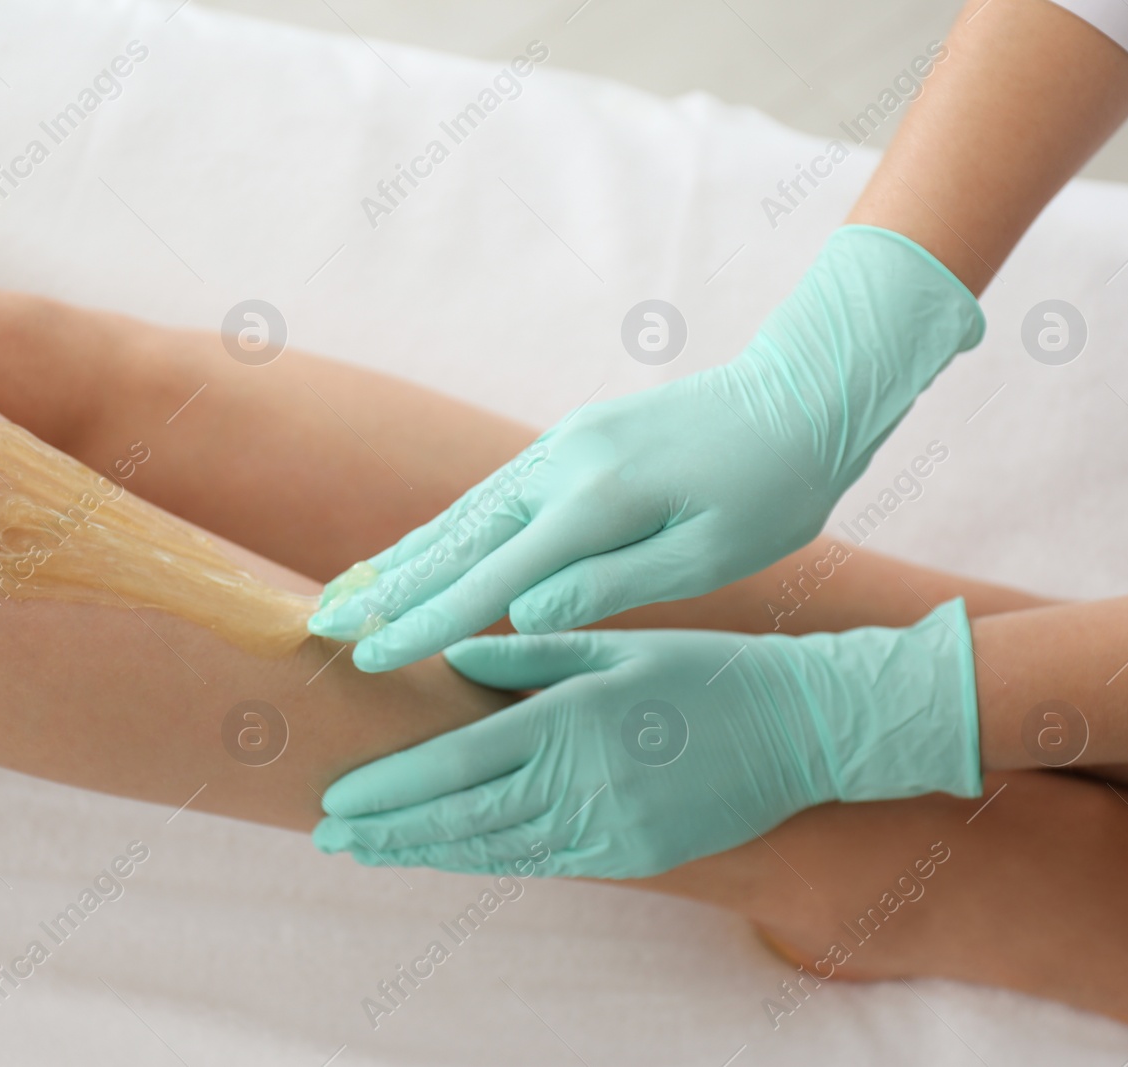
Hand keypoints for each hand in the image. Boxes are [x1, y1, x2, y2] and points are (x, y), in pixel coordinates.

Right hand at [307, 225, 982, 671]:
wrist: (803, 393)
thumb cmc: (775, 487)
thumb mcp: (713, 550)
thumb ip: (615, 582)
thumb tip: (525, 613)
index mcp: (601, 500)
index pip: (495, 577)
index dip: (427, 623)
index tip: (369, 658)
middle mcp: (564, 465)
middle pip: (458, 537)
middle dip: (389, 588)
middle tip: (323, 627)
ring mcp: (562, 446)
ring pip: (467, 512)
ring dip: (407, 556)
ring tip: (351, 593)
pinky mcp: (571, 441)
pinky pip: (493, 495)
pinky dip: (448, 530)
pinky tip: (424, 553)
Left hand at [313, 601, 980, 878]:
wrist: (800, 728)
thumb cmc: (704, 671)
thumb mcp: (614, 643)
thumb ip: (528, 653)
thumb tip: (452, 657)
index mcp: (570, 719)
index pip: (456, 765)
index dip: (390, 789)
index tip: (337, 798)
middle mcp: (582, 781)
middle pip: (462, 819)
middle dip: (388, 831)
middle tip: (329, 837)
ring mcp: (609, 827)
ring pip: (496, 850)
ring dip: (426, 854)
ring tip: (371, 851)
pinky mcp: (634, 855)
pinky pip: (544, 864)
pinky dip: (487, 862)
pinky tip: (449, 858)